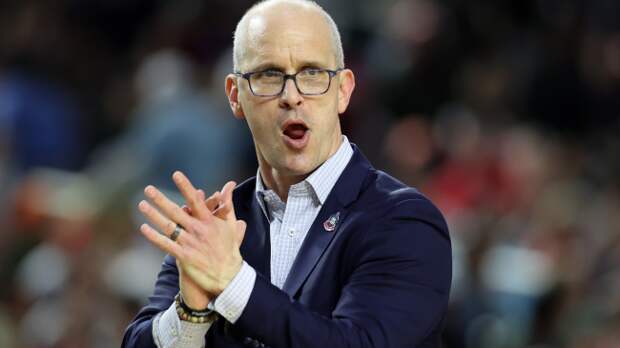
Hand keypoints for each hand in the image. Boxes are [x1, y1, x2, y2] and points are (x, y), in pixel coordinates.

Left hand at [138, 172, 246, 298]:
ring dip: (153, 215)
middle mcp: (199, 230)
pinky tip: (144, 228)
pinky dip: (154, 236)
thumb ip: (227, 204)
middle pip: (177, 211)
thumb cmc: (229, 249)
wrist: (228, 276)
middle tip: (148, 189)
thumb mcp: (231, 225)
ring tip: (142, 205)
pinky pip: (166, 244)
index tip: (176, 174)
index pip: (196, 200)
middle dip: (161, 199)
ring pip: (168, 226)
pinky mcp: (184, 256)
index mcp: (210, 222)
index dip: (186, 187)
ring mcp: (190, 244)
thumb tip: (228, 185)